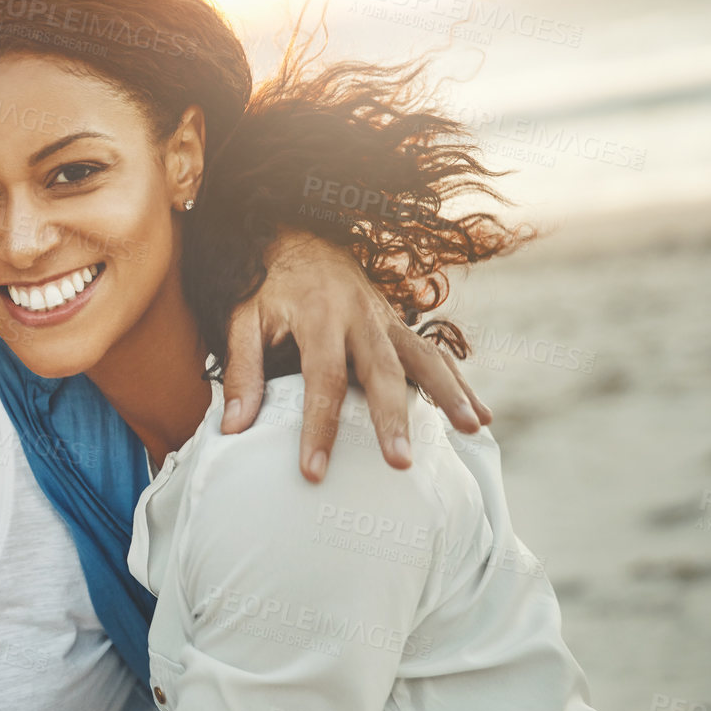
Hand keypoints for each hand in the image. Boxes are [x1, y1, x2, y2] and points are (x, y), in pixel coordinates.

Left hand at [225, 229, 490, 481]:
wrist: (301, 239)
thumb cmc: (269, 288)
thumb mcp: (243, 319)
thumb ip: (241, 371)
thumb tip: (233, 428)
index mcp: (319, 315)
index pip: (322, 380)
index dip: (319, 427)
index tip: (314, 471)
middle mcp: (360, 316)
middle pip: (382, 371)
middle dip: (392, 418)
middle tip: (400, 462)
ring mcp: (387, 319)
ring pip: (424, 357)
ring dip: (449, 394)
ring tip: (470, 430)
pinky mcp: (400, 326)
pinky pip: (435, 354)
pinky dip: (458, 384)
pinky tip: (477, 416)